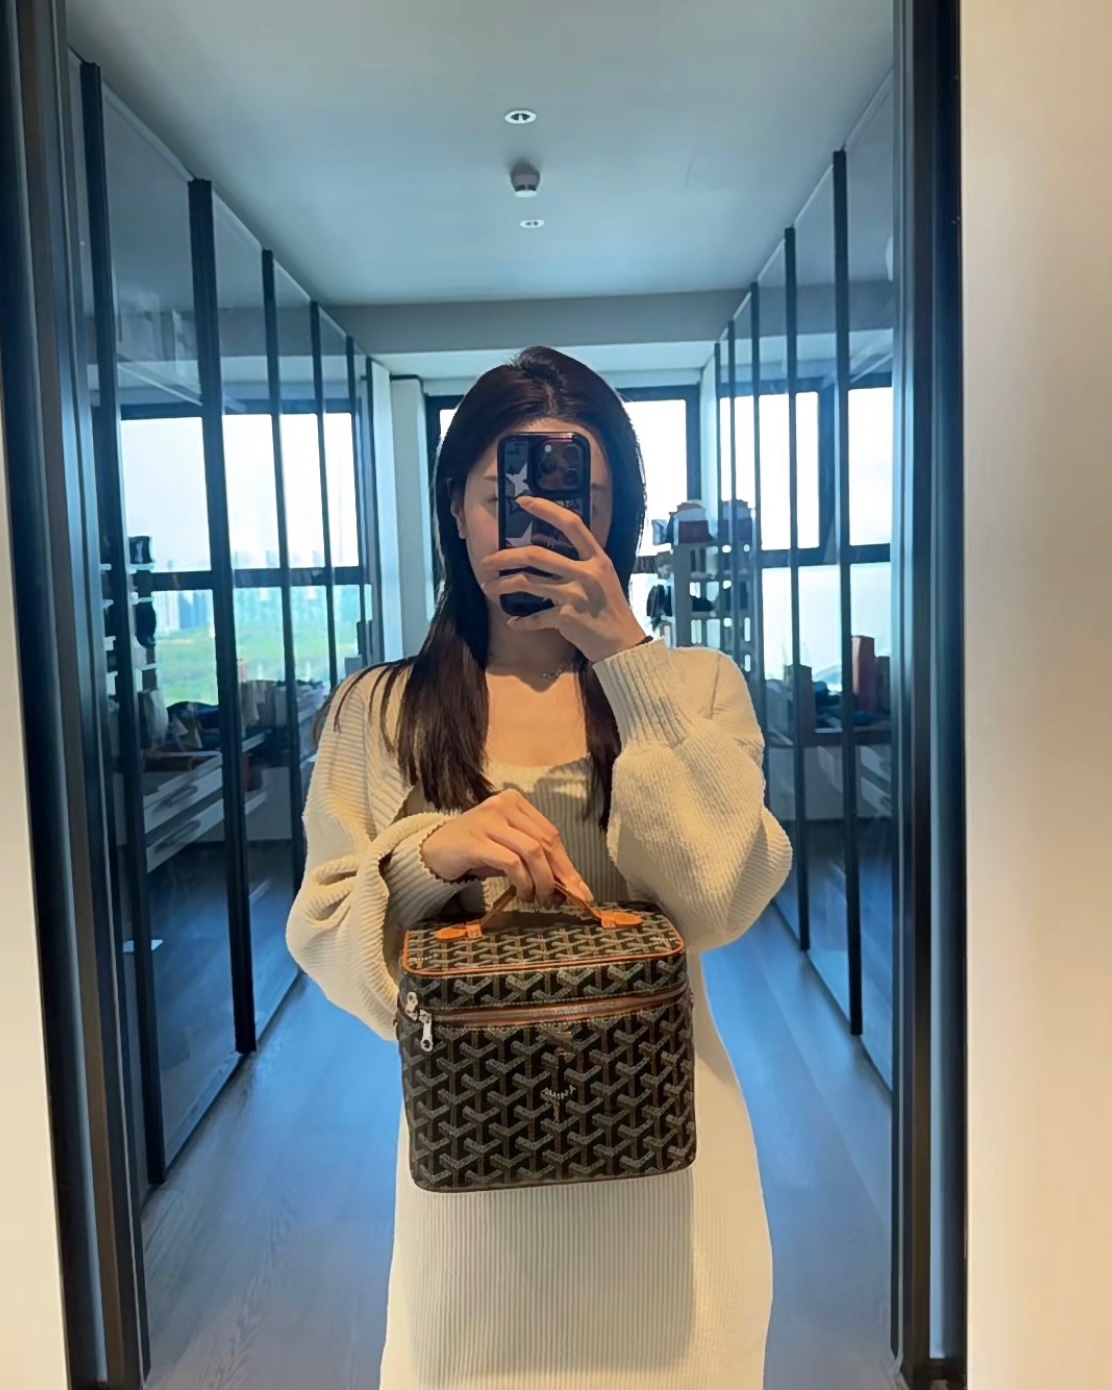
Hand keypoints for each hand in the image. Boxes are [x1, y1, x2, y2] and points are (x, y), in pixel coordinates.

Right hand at [420, 790, 591, 903]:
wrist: (433, 851)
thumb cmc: (475, 850)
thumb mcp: (508, 848)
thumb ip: (535, 859)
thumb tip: (570, 886)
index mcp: (515, 802)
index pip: (550, 833)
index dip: (567, 863)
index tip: (580, 889)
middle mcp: (503, 805)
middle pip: (544, 841)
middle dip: (559, 874)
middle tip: (563, 898)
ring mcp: (488, 820)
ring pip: (532, 851)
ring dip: (541, 880)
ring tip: (538, 897)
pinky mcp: (476, 840)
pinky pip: (511, 861)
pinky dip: (522, 880)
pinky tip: (522, 892)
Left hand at [479, 496, 646, 663]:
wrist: (622, 643)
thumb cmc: (611, 609)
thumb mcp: (604, 577)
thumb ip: (580, 563)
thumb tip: (546, 551)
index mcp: (597, 558)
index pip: (572, 524)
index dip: (546, 509)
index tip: (523, 500)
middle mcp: (586, 572)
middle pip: (536, 555)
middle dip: (505, 556)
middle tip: (486, 561)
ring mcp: (575, 595)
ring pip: (528, 583)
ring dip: (503, 585)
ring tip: (488, 588)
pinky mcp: (566, 617)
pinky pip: (536, 617)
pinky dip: (523, 621)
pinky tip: (513, 622)